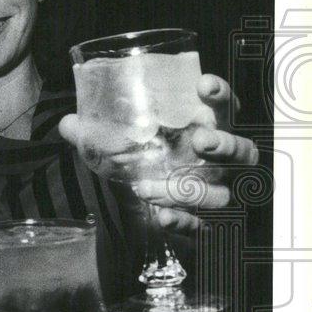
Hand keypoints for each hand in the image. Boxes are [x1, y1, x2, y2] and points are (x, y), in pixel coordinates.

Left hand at [60, 74, 258, 232]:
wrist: (142, 215)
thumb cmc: (141, 166)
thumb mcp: (116, 147)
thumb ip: (95, 134)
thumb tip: (68, 123)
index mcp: (204, 130)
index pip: (225, 108)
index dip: (221, 95)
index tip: (203, 84)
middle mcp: (218, 162)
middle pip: (243, 150)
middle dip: (227, 144)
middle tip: (201, 141)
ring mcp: (216, 193)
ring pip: (223, 193)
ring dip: (189, 191)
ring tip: (146, 187)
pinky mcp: (205, 224)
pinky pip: (203, 227)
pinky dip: (183, 222)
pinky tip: (161, 218)